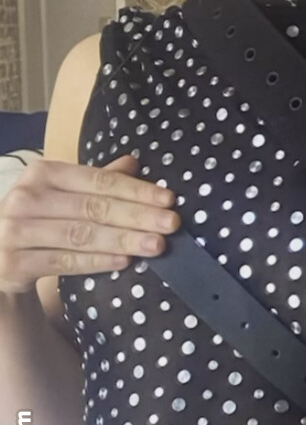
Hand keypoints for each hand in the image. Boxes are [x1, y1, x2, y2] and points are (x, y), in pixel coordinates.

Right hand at [0, 153, 180, 294]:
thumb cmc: (38, 220)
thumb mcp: (63, 195)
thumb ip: (96, 180)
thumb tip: (134, 162)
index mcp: (42, 173)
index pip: (98, 180)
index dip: (136, 190)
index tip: (169, 199)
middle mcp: (25, 197)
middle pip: (93, 207)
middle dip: (137, 216)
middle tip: (172, 224)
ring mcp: (15, 230)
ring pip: (81, 235)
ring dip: (123, 240)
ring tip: (156, 245)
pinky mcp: (13, 262)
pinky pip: (64, 262)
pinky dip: (96, 261)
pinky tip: (124, 261)